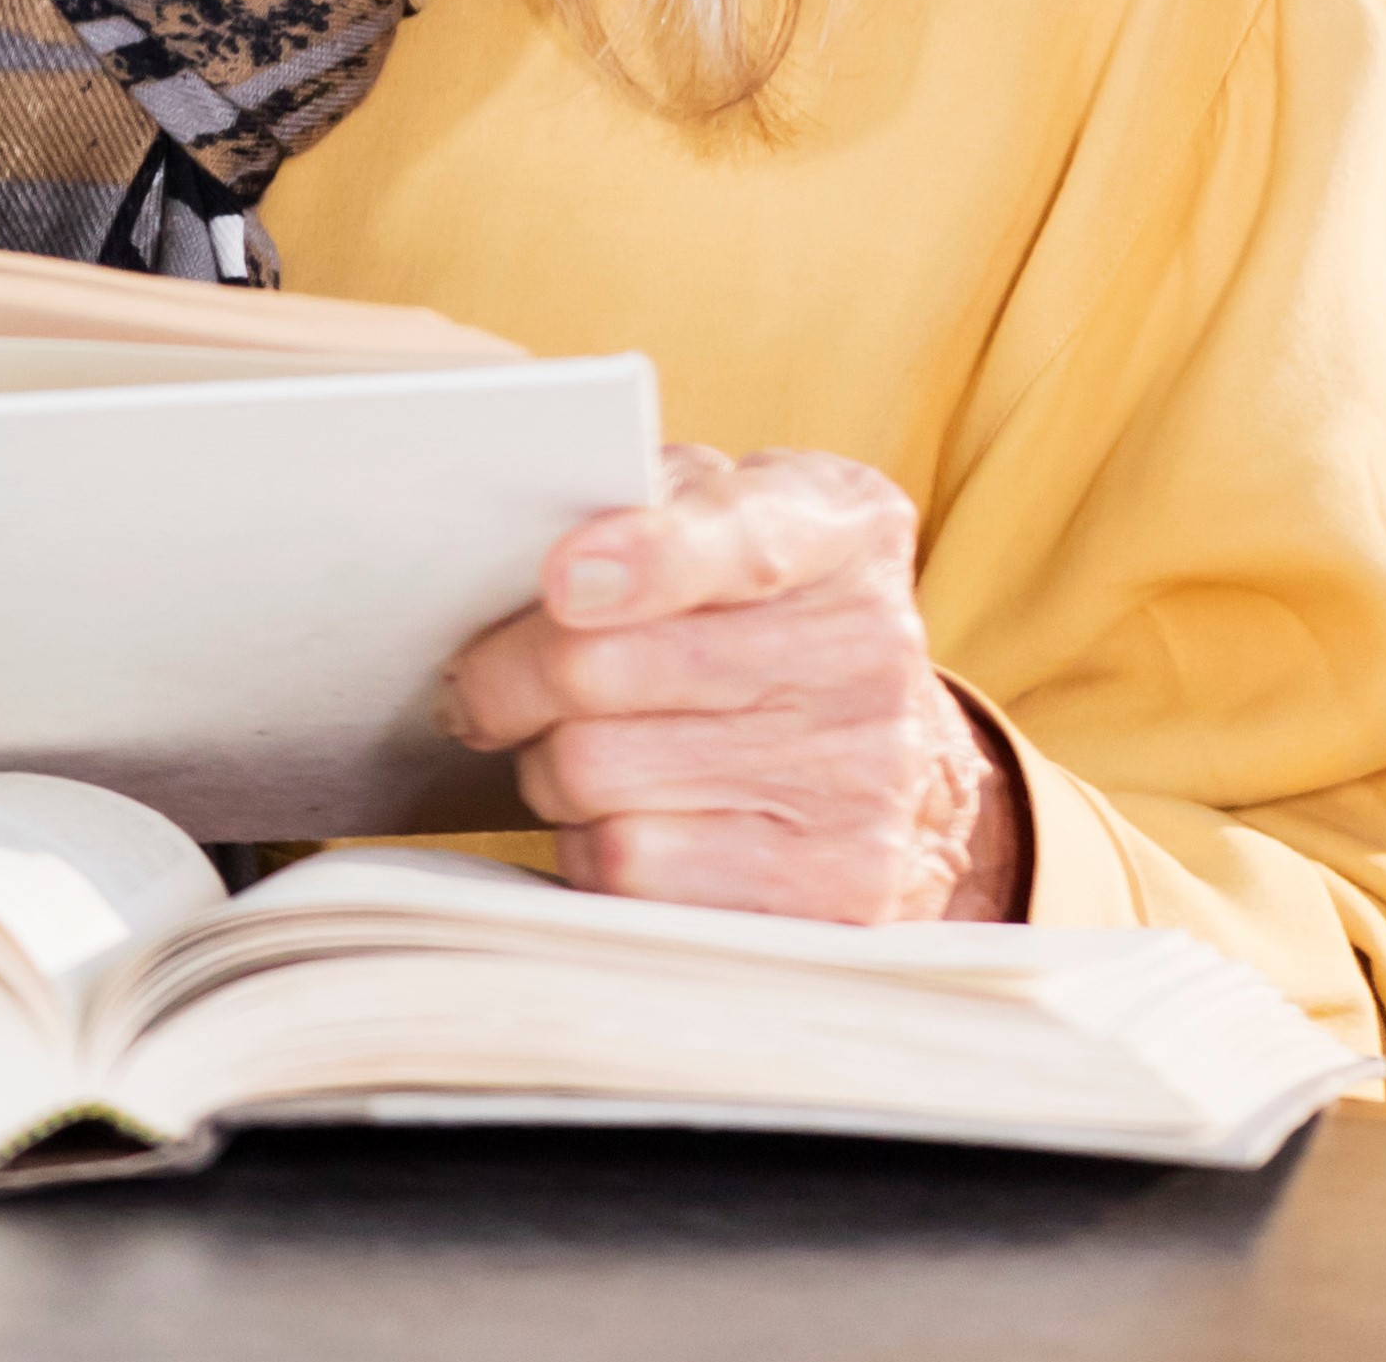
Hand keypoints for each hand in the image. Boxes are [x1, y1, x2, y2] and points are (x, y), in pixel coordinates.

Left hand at [441, 443, 1025, 922]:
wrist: (902, 761)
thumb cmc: (759, 610)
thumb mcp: (720, 510)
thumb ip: (635, 495)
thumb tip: (518, 546)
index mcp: (840, 528)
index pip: (742, 541)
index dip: (646, 560)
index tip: (562, 581)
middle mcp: (869, 651)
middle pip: (604, 666)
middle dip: (505, 675)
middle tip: (483, 681)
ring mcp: (862, 780)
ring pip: (592, 769)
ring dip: (544, 760)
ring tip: (569, 743)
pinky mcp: (831, 890)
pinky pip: (627, 864)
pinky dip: (586, 840)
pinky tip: (618, 813)